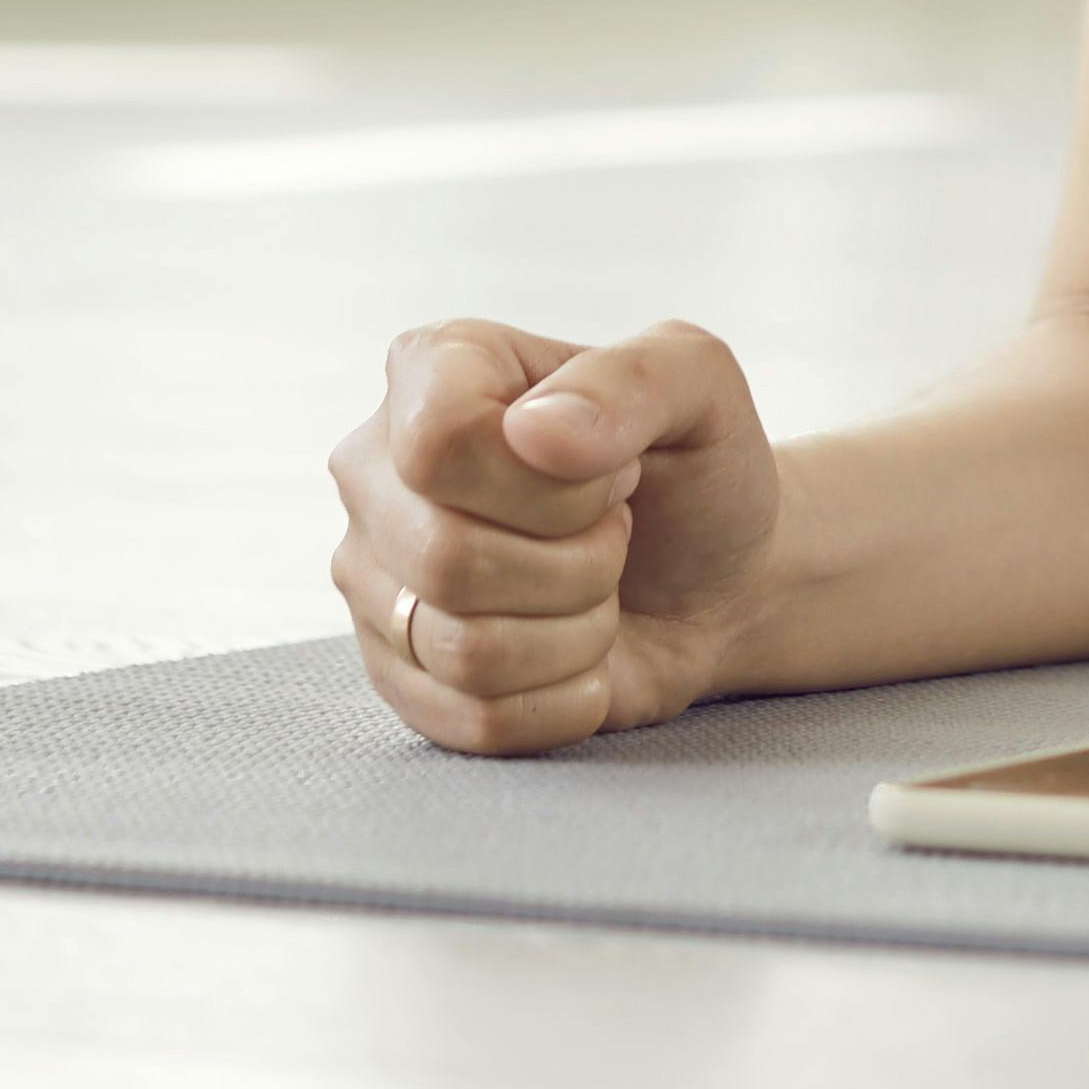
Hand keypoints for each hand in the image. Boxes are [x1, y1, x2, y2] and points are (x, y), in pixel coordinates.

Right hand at [325, 317, 786, 754]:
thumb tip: (533, 431)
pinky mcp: (397, 675)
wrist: (714, 583)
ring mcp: (374, 578)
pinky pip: (471, 721)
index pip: (441, 440)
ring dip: (577, 633)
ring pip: (461, 649)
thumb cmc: (696, 470)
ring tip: (598, 590)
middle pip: (446, 556)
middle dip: (578, 563)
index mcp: (433, 367)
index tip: (614, 471)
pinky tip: (583, 656)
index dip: (550, 484)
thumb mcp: (702, 386)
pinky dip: (562, 700)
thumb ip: (635, 379)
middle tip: (614, 536)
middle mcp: (376, 469)